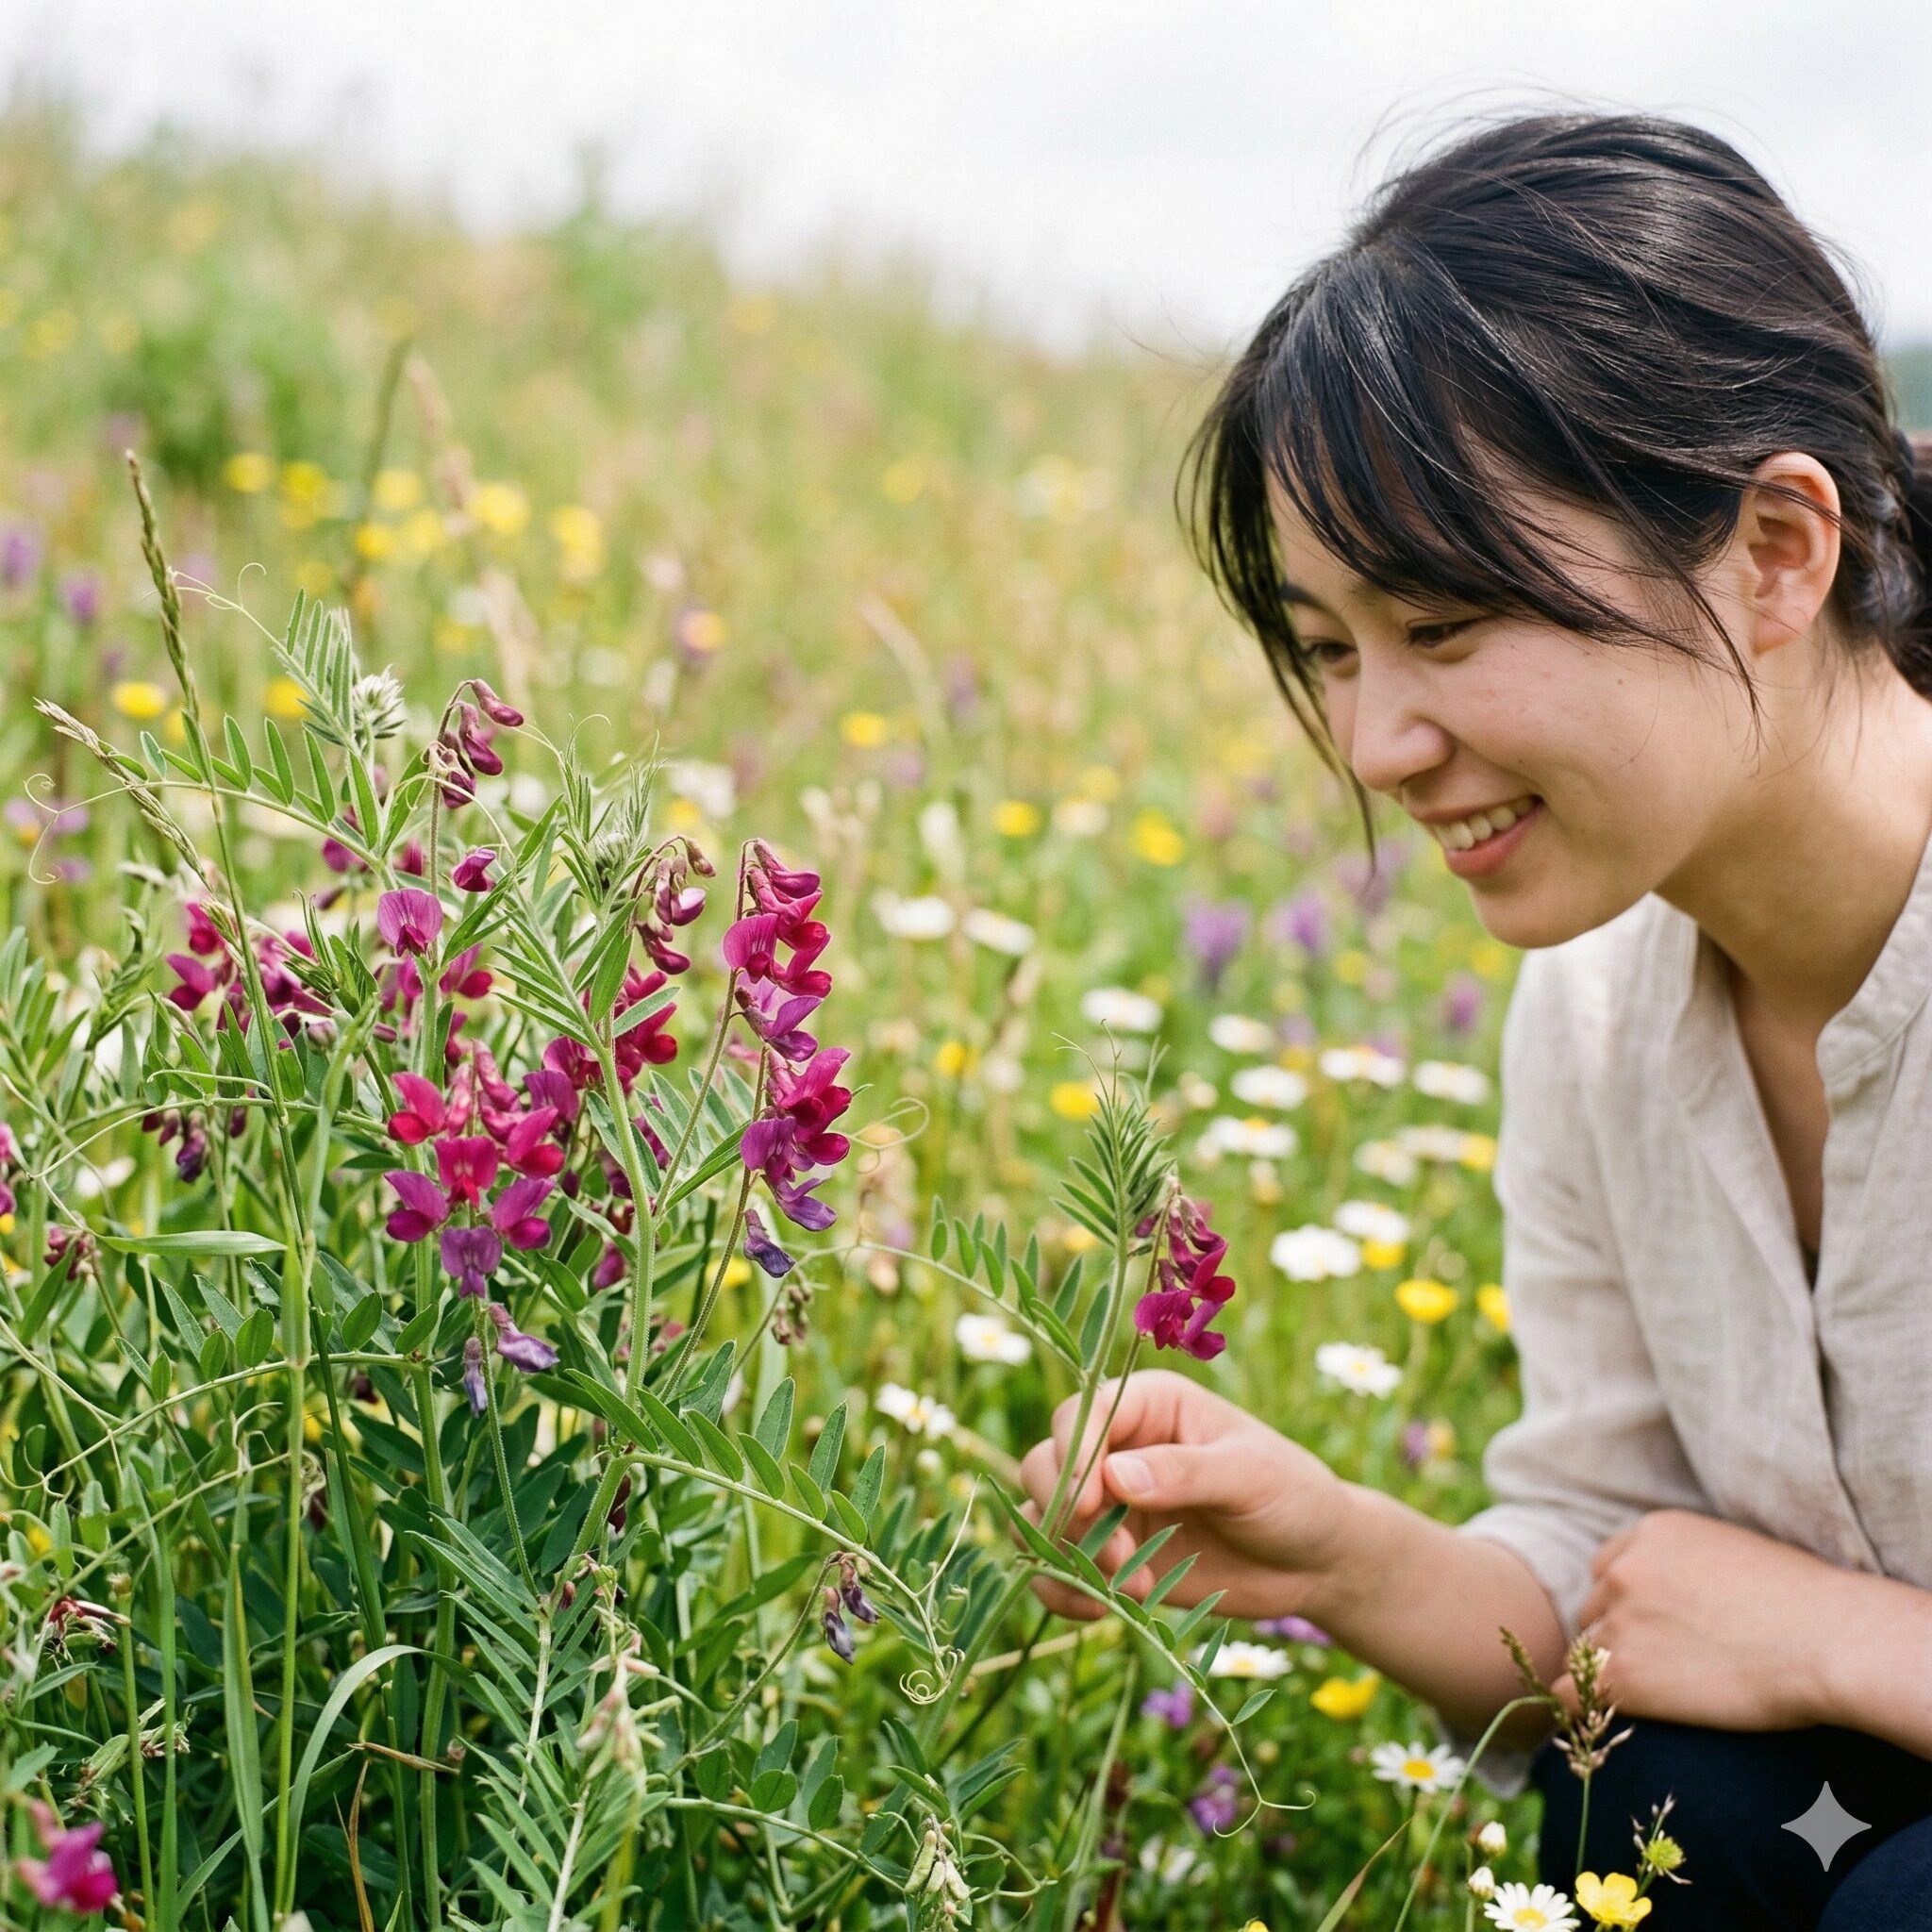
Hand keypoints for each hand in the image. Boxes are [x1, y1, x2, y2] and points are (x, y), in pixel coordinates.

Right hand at [1015, 1369, 1350, 1621]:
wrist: (1313, 1562)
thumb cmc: (1292, 1496)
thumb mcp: (1250, 1477)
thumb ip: (1186, 1472)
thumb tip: (1115, 1475)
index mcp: (1151, 1405)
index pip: (1085, 1413)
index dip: (1074, 1454)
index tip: (1089, 1504)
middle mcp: (1118, 1447)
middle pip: (1045, 1461)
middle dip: (1066, 1513)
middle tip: (1115, 1555)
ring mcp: (1109, 1502)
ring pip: (1040, 1514)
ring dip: (1061, 1555)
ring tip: (1119, 1588)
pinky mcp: (1109, 1553)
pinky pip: (1054, 1566)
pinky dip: (1059, 1589)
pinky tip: (1097, 1610)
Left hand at [1558, 1509, 1841, 1729]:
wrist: (1826, 1640)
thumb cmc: (1806, 1603)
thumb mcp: (1733, 1553)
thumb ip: (1688, 1566)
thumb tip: (1680, 1596)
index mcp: (1650, 1534)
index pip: (1609, 1569)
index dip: (1626, 1602)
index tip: (1650, 1630)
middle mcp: (1623, 1571)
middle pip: (1595, 1609)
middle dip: (1617, 1636)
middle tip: (1659, 1669)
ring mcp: (1619, 1621)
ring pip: (1588, 1651)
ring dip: (1610, 1672)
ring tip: (1656, 1697)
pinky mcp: (1624, 1674)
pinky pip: (1570, 1693)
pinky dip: (1581, 1706)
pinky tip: (1598, 1720)